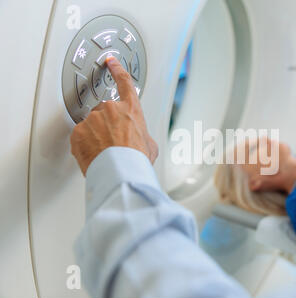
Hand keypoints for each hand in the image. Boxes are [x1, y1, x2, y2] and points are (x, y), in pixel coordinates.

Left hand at [70, 57, 157, 175]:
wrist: (120, 171)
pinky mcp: (78, 131)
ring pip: (91, 125)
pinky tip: (94, 154)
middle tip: (113, 143)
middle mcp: (110, 109)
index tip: (110, 62)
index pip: (124, 82)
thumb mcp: (150, 145)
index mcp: (130, 109)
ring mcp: (92, 119)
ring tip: (105, 152)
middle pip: (105, 112)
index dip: (117, 69)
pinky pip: (80, 136)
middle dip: (107, 125)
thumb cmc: (136, 159)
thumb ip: (142, 134)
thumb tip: (140, 140)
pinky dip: (85, 145)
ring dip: (95, 136)